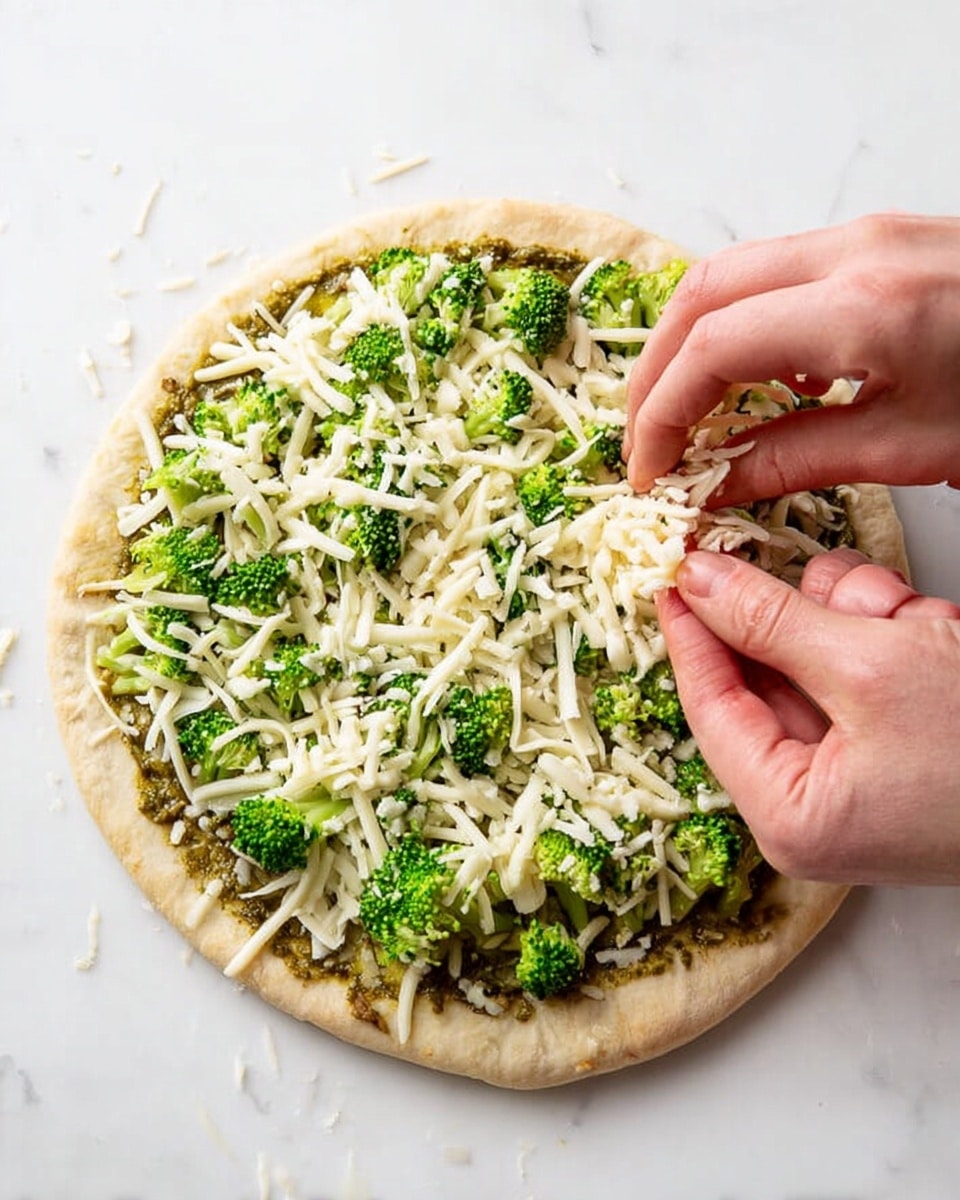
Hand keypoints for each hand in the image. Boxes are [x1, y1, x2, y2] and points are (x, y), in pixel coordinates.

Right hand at [626, 213, 959, 499]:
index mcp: (863, 307)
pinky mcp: (880, 239)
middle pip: (702, 292)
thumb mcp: (911, 448)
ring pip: (732, 272)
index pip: (713, 349)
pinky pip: (777, 269)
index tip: (652, 472)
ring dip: (692, 344)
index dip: (662, 415)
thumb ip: (796, 461)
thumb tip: (715, 484)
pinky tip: (758, 381)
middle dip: (657, 372)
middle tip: (650, 442)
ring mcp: (867, 234)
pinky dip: (741, 324)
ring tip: (688, 417)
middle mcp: (853, 251)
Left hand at [656, 547, 959, 884]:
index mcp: (789, 812)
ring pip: (821, 651)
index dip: (689, 631)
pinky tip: (931, 630)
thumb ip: (771, 622)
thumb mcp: (869, 669)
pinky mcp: (902, 738)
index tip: (669, 571)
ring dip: (864, 620)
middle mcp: (817, 800)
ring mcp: (864, 769)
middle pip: (770, 672)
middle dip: (809, 619)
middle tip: (835, 590)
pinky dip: (893, 631)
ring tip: (915, 627)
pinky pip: (866, 660)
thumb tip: (699, 583)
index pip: (710, 704)